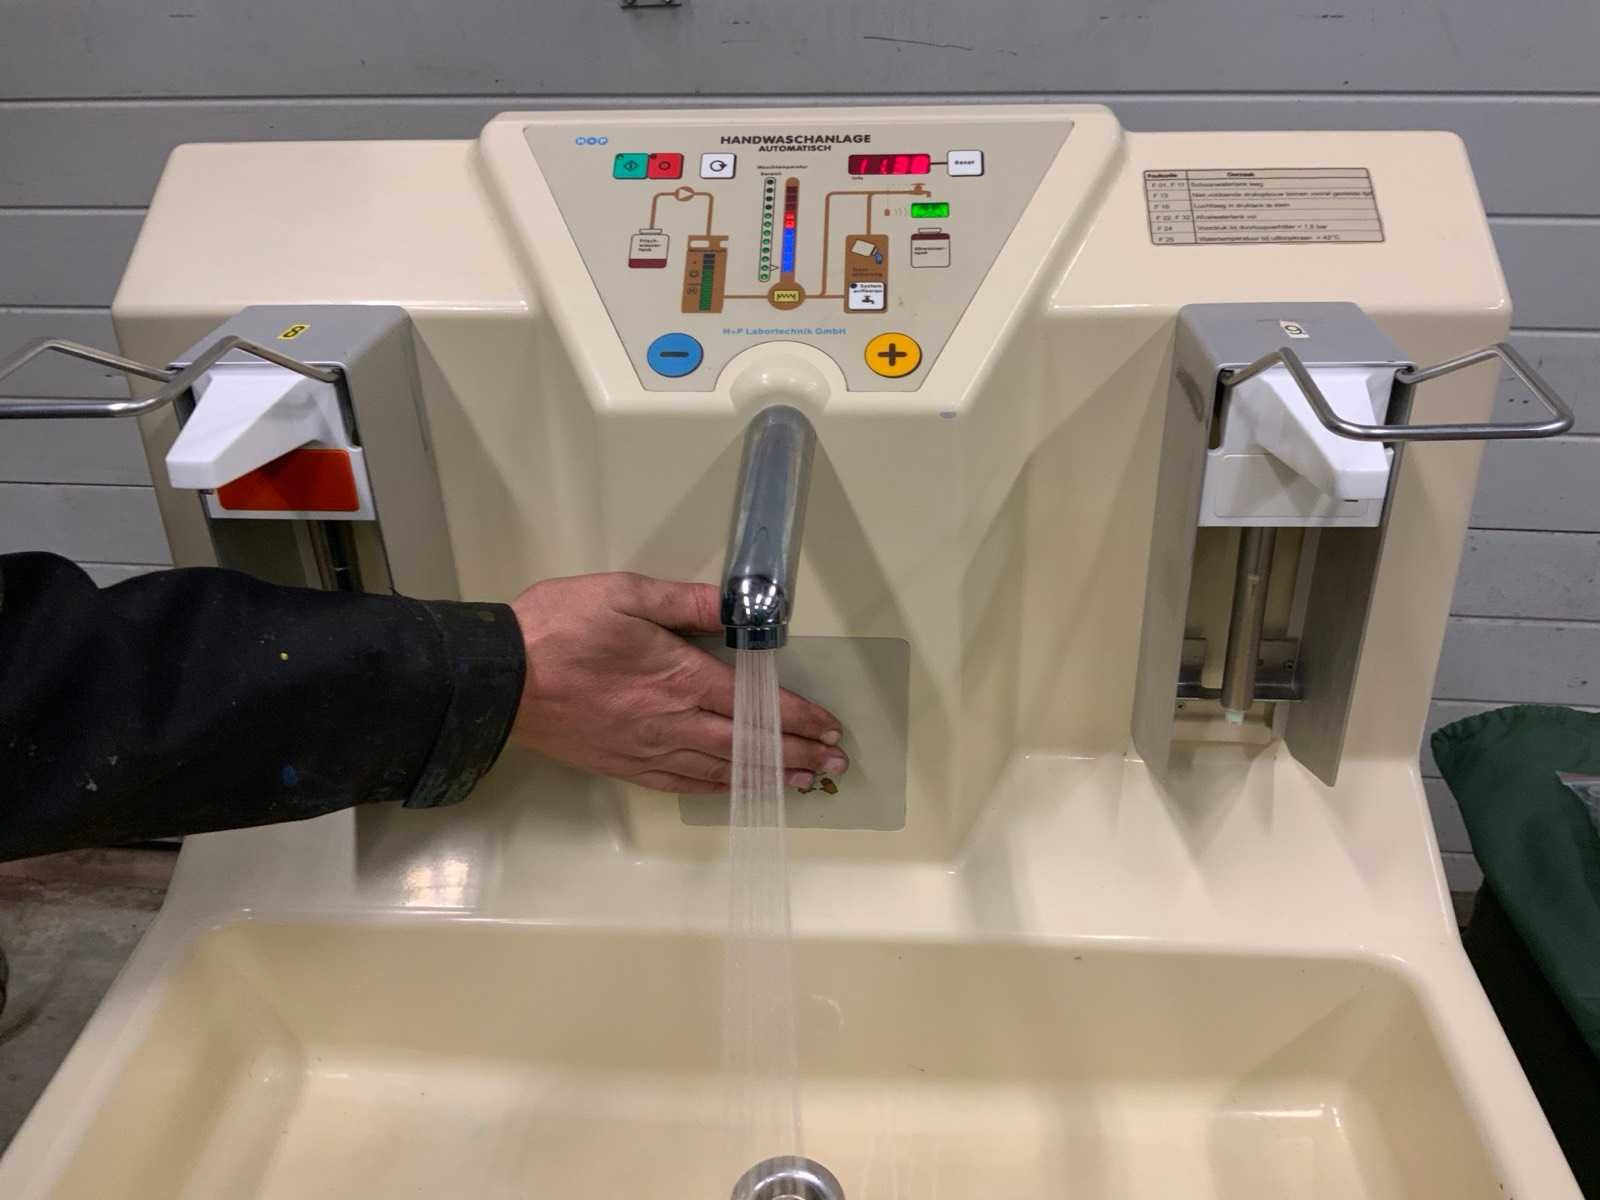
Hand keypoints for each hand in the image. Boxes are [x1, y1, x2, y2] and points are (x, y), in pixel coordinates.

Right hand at [507, 573, 847, 793]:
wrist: (500, 679)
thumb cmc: (559, 628)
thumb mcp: (625, 594)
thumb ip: (687, 601)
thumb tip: (738, 605)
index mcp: (679, 677)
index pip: (755, 704)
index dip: (799, 718)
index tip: (831, 729)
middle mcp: (672, 722)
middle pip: (749, 745)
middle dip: (798, 755)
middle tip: (836, 766)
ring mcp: (649, 750)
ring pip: (722, 771)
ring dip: (768, 778)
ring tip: (803, 784)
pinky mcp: (624, 766)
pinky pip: (684, 784)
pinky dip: (720, 789)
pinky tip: (736, 789)